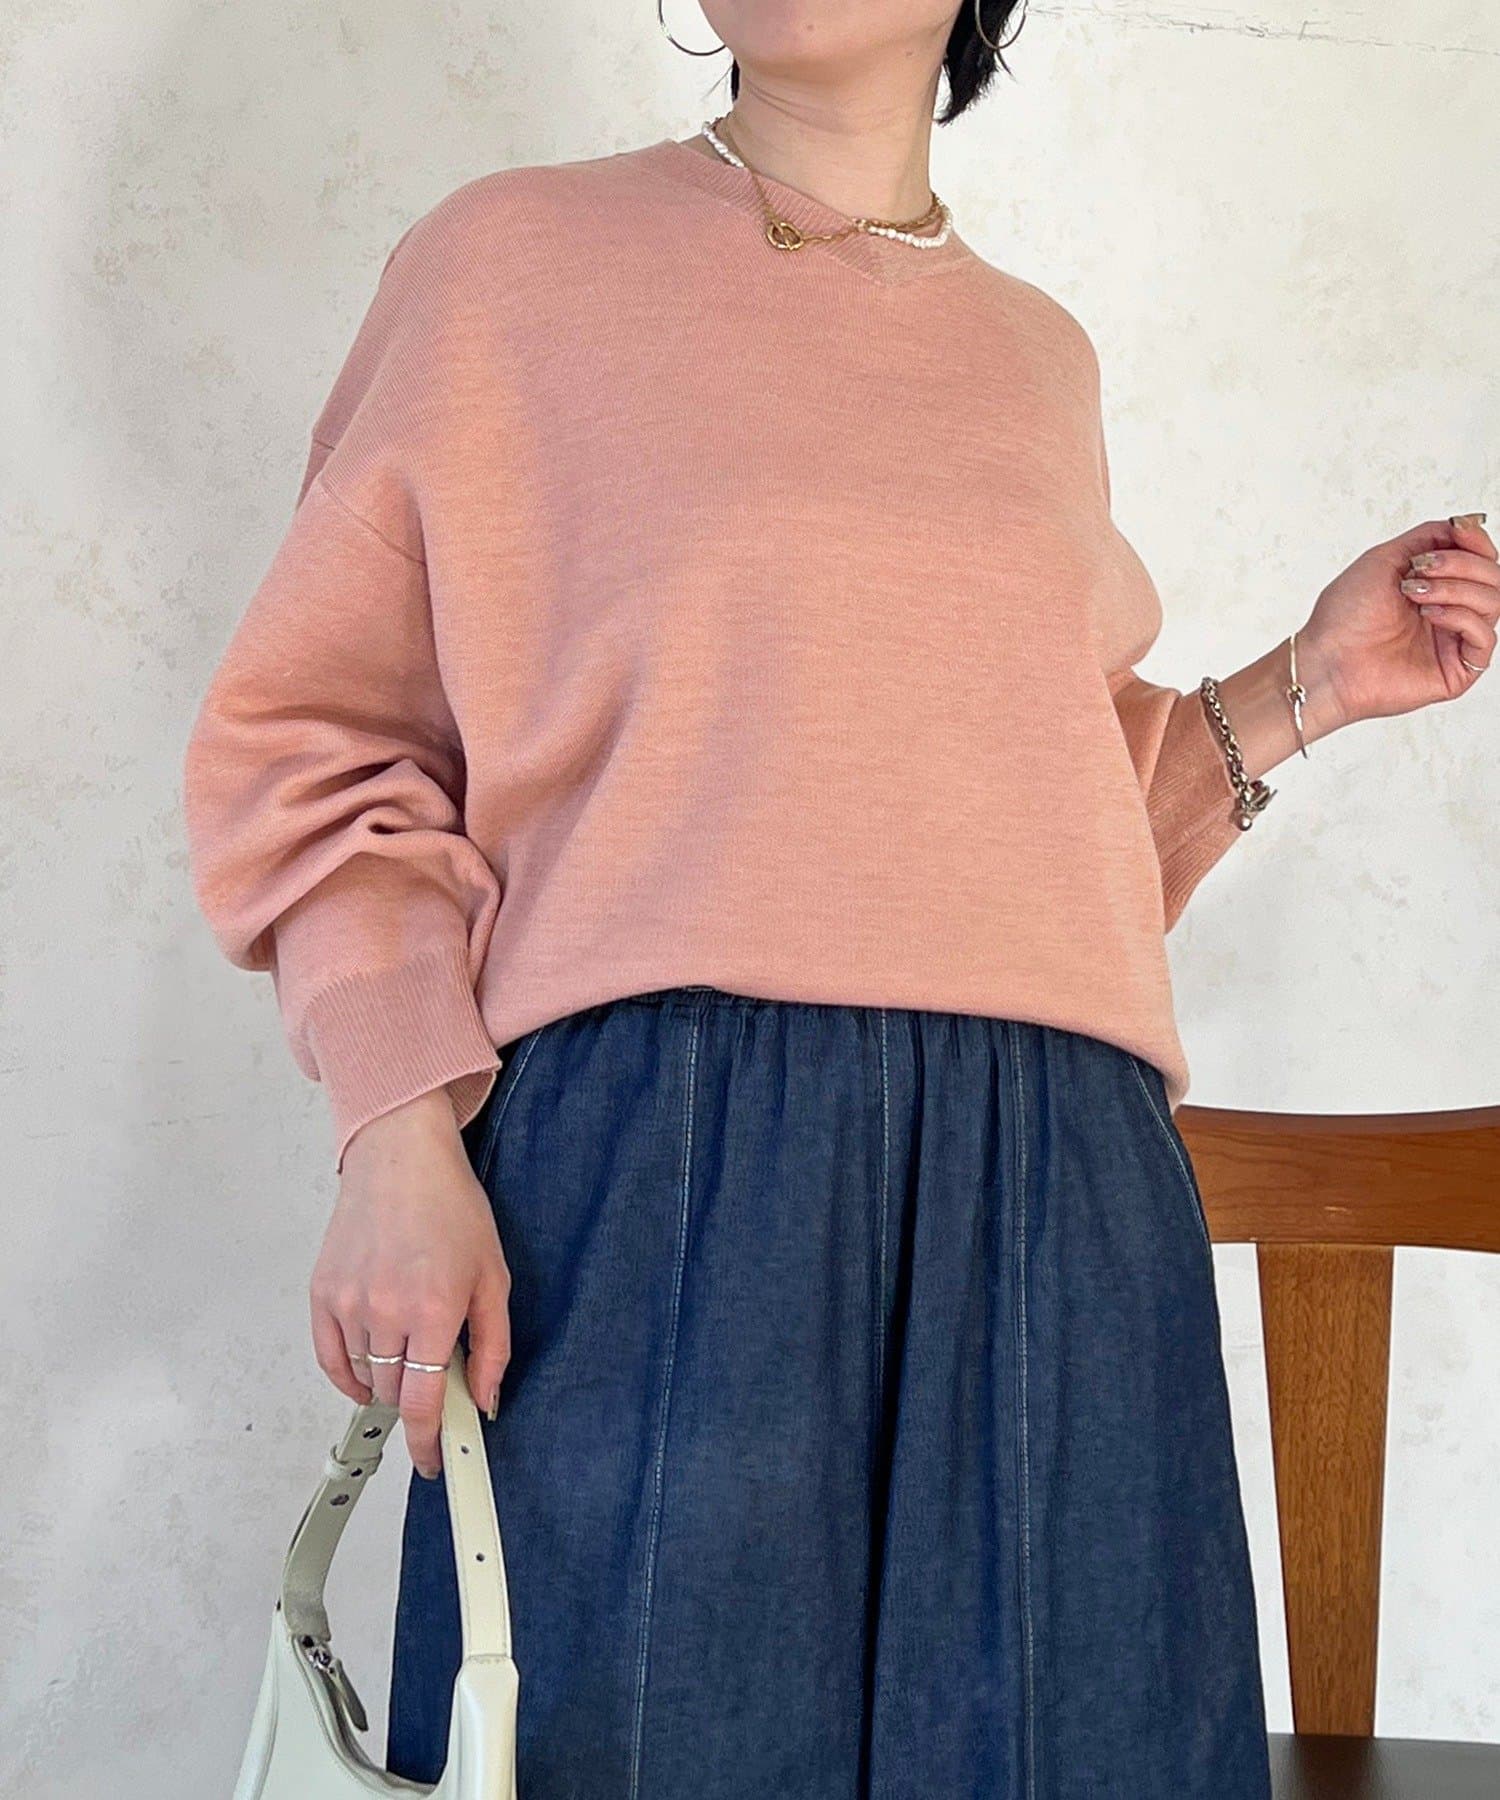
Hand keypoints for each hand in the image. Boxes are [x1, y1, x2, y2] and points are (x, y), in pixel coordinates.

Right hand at [308, 1087, 509, 1478]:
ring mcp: (348, 1303)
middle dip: (420, 1398)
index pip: (425, 1403)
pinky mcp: (322, 1294)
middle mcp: (386, 1310)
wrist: (400, 1158)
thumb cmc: (449, 1206)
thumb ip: (493, 1346)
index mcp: (434, 1309)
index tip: (431, 1463)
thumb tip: (485, 1400)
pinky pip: (331, 1359)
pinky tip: (370, 1368)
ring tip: (411, 1341)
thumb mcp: (494, 1276)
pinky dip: (350, 1374)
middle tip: (437, 1377)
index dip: (428, 1444)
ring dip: (391, 1379)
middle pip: (397, 1394)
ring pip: (367, 1378)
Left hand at [1299, 513, 1494, 726]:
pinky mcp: (1457, 670)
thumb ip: (1428, 538)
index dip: (1475, 540)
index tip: (1458, 529)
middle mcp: (1448, 612)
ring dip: (1456, 587)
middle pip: (1492, 576)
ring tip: (1416, 593)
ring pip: (1492, 601)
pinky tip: (1430, 615)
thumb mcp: (1385, 558)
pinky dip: (1461, 617)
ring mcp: (1453, 641)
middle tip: (1422, 568)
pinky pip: (1485, 636)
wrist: (1326, 659)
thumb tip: (1465, 525)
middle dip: (1461, 562)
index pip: (1480, 559)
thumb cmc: (1344, 617)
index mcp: (1435, 587)